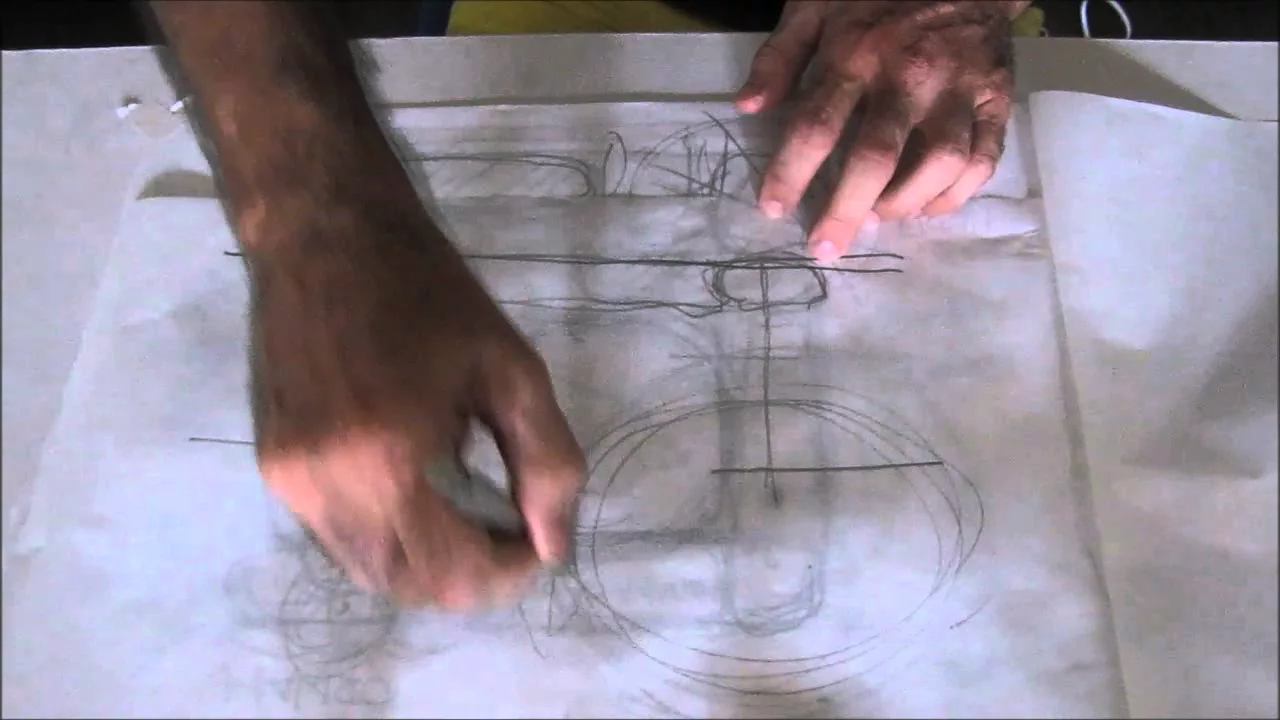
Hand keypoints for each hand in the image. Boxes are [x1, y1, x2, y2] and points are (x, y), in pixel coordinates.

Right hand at [238, 133, 584, 609]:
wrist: (321, 233)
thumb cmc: (427, 292)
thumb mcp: (511, 368)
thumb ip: (546, 462)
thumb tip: (554, 546)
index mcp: (388, 460)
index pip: (453, 575)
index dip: (508, 573)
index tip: (535, 535)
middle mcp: (326, 489)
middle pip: (407, 586)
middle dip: (468, 573)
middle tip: (504, 520)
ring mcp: (290, 484)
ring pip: (368, 570)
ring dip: (426, 559)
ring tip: (463, 497)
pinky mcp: (272, 470)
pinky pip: (337, 536)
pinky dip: (387, 532)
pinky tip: (413, 479)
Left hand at [736, 1, 1023, 260]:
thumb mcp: (815, 4)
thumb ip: (779, 57)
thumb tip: (747, 106)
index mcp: (856, 53)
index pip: (816, 124)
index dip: (791, 173)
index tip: (772, 208)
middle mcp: (909, 76)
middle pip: (876, 156)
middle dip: (845, 210)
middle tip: (825, 247)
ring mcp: (959, 90)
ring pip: (939, 163)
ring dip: (904, 203)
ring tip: (877, 218)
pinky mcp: (996, 100)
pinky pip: (982, 160)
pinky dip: (954, 195)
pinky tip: (926, 206)